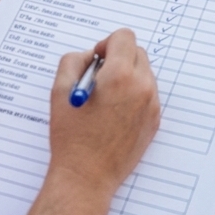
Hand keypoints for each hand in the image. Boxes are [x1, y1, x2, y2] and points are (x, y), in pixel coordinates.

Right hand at [46, 29, 160, 192]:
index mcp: (119, 76)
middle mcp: (142, 87)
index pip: (124, 37)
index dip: (106, 44)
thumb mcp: (59, 92)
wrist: (86, 177)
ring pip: (144, 73)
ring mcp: (151, 105)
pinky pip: (147, 94)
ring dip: (127, 77)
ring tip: (105, 100)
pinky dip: (133, 95)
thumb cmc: (71, 137)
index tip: (97, 59)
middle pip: (137, 52)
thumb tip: (90, 55)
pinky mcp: (155, 120)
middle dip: (118, 58)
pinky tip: (114, 114)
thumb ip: (73, 62)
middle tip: (98, 79)